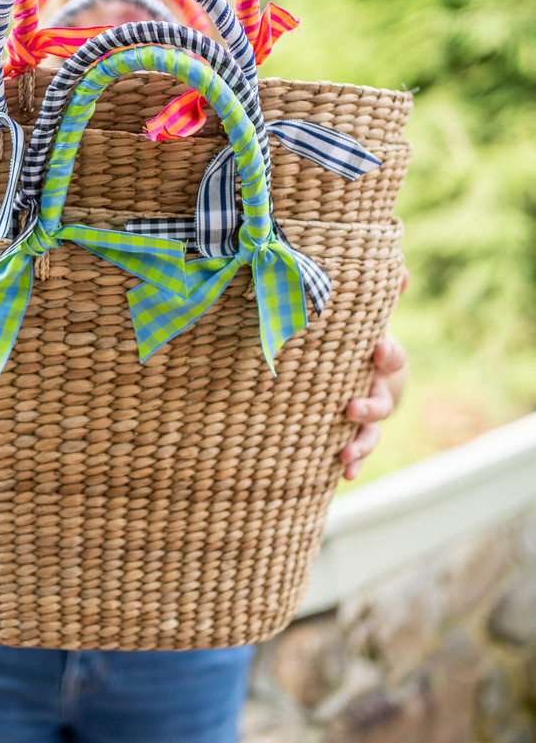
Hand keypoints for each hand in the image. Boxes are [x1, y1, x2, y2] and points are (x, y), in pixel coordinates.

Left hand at [339, 269, 409, 481]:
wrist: (366, 372)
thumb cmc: (360, 341)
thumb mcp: (368, 319)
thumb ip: (381, 296)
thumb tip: (400, 267)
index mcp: (381, 361)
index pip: (392, 356)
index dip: (388, 353)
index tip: (378, 348)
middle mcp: (377, 390)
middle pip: (380, 402)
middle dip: (367, 407)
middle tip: (350, 408)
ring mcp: (366, 416)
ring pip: (369, 434)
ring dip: (358, 445)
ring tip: (344, 455)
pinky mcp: (352, 433)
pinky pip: (354, 452)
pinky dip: (352, 465)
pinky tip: (343, 476)